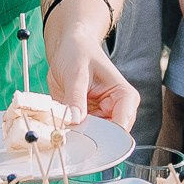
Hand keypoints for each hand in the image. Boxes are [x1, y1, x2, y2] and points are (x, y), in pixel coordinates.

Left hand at [44, 9, 137, 132]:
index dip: (105, 136)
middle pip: (107, 136)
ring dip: (76, 133)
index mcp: (124, 97)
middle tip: (68, 130)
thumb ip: (76, 97)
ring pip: (91, 137)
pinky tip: (59, 121)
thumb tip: (75, 119)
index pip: (121, 125)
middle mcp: (116, 109)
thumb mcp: (76, 72)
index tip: (84, 135)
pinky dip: (68, 129)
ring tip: (62, 121)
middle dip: (87, 136)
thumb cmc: (79, 51)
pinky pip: (79, 132)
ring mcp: (101, 116)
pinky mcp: (86, 118)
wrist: (69, 46)